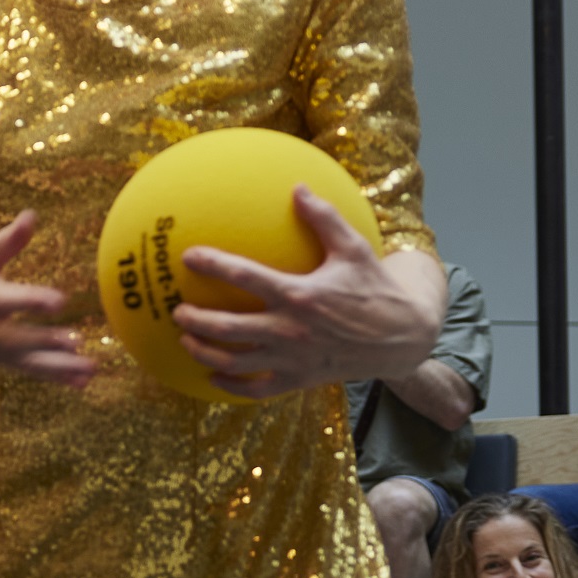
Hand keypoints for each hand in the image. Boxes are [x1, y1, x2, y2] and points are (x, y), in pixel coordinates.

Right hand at [0, 212, 92, 385]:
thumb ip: (6, 241)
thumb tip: (31, 216)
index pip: (7, 300)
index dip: (32, 301)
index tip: (59, 301)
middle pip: (17, 339)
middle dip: (46, 342)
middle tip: (77, 341)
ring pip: (26, 361)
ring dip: (59, 368)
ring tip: (89, 369)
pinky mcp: (0, 360)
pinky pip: (29, 371)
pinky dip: (55, 378)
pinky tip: (82, 382)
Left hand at [170, 195, 431, 399]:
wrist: (402, 336)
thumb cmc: (375, 288)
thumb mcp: (355, 248)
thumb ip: (324, 218)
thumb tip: (298, 187)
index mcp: (300, 294)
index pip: (246, 277)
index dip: (213, 265)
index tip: (187, 256)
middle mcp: (291, 329)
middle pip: (229, 328)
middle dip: (195, 320)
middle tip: (176, 310)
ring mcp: (293, 359)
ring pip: (236, 361)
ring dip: (205, 353)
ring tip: (186, 341)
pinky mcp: (299, 379)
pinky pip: (257, 389)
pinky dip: (232, 386)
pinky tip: (214, 376)